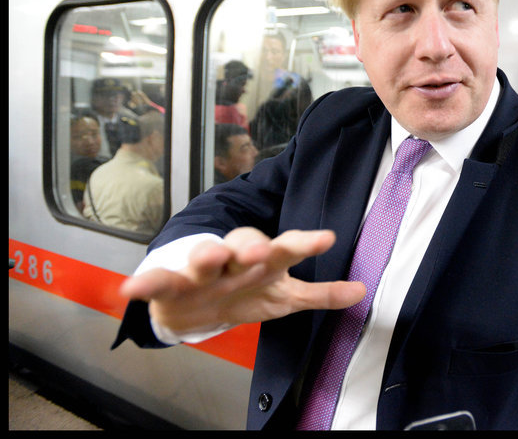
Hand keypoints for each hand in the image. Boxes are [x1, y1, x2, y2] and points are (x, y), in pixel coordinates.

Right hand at [119, 228, 365, 336]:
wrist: (192, 305)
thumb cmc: (243, 294)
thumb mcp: (283, 297)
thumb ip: (320, 294)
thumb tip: (360, 291)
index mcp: (263, 261)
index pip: (286, 247)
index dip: (305, 242)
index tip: (326, 238)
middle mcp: (233, 260)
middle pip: (244, 245)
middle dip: (254, 246)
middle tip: (263, 250)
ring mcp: (200, 271)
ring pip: (204, 258)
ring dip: (206, 256)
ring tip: (209, 257)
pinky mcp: (169, 285)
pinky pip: (156, 283)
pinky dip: (144, 285)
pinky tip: (131, 288)